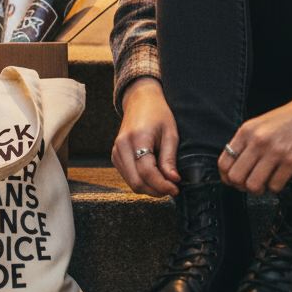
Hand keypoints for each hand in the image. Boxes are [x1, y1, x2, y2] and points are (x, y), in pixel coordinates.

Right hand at [112, 77, 180, 196]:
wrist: (140, 101)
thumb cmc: (158, 114)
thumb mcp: (170, 133)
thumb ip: (169, 158)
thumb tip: (173, 181)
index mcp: (137, 137)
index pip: (146, 172)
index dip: (162, 185)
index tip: (176, 188)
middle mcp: (122, 146)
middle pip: (136, 182)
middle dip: (156, 190)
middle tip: (172, 188)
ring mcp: (116, 151)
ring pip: (131, 183)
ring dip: (149, 188)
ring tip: (165, 181)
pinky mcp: (115, 156)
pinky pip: (128, 177)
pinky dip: (142, 181)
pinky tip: (154, 175)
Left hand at [218, 78, 291, 195]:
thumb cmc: (291, 117)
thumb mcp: (261, 124)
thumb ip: (247, 142)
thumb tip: (235, 166)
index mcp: (247, 130)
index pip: (224, 162)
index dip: (225, 177)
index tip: (232, 181)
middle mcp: (258, 140)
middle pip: (236, 177)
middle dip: (241, 186)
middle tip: (249, 185)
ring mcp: (275, 151)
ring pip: (253, 185)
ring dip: (258, 190)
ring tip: (265, 183)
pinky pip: (275, 186)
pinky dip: (275, 187)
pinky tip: (279, 178)